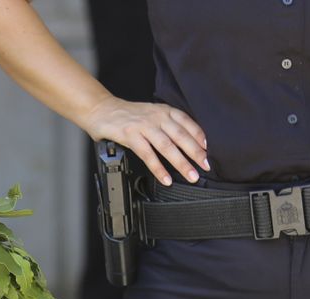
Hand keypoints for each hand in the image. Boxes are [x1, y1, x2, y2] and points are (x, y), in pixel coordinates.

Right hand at [78, 96, 208, 185]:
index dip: (199, 137)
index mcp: (164, 111)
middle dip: (196, 153)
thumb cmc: (126, 115)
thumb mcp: (151, 114)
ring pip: (168, 147)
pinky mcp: (131, 136)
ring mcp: (144, 126)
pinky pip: (148, 155)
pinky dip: (158, 169)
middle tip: (206, 166)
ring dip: (181, 163)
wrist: (101, 109)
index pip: (187, 123)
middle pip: (181, 136)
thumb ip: (166, 125)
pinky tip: (166, 179)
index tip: (208, 151)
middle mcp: (157, 117)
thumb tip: (184, 143)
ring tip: (191, 176)